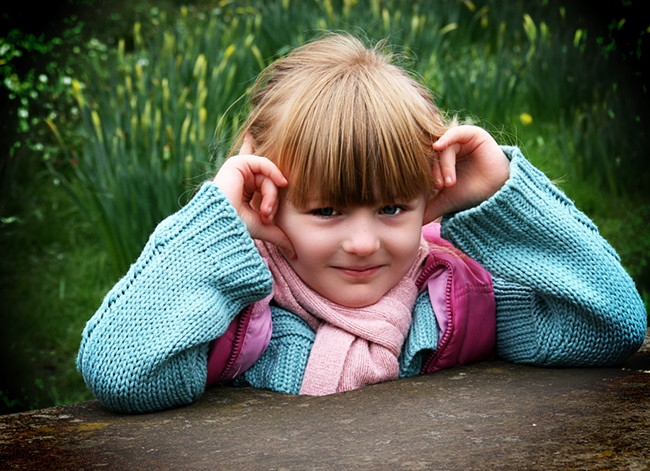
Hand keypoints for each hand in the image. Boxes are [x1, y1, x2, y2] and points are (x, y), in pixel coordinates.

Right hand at [213, 136, 294, 256]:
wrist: (222, 226)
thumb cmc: (237, 228)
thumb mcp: (264, 229)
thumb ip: (279, 235)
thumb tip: (294, 253)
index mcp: (243, 191)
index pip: (258, 174)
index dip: (266, 164)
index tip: (265, 148)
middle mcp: (240, 179)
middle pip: (269, 181)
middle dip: (272, 200)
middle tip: (267, 216)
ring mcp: (238, 171)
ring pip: (268, 176)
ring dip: (271, 195)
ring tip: (265, 211)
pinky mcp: (236, 164)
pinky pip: (264, 163)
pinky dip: (274, 173)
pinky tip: (281, 182)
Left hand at [423, 125, 509, 222]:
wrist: (498, 193)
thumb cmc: (473, 194)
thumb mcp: (446, 201)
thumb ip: (428, 207)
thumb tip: (411, 224)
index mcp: (440, 159)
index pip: (423, 160)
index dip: (422, 173)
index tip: (424, 190)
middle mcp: (449, 147)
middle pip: (432, 153)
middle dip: (433, 170)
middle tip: (439, 186)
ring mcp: (460, 139)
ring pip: (443, 147)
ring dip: (444, 165)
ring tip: (449, 183)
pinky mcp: (472, 133)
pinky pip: (455, 132)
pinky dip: (446, 138)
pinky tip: (438, 147)